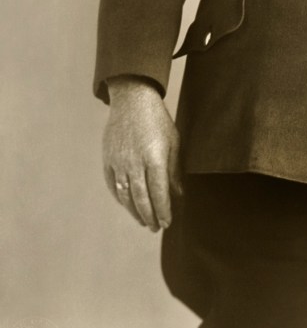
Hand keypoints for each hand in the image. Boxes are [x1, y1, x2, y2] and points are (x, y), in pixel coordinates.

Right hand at [102, 76, 181, 230]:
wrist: (132, 100)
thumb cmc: (157, 120)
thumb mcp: (173, 141)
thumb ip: (174, 170)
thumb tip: (178, 195)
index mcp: (155, 157)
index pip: (159, 192)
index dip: (163, 210)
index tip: (167, 222)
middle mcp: (135, 162)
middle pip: (142, 198)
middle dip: (149, 216)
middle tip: (155, 227)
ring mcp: (119, 162)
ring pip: (126, 196)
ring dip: (134, 212)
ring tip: (143, 221)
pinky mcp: (108, 160)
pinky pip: (113, 185)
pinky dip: (121, 199)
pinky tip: (128, 206)